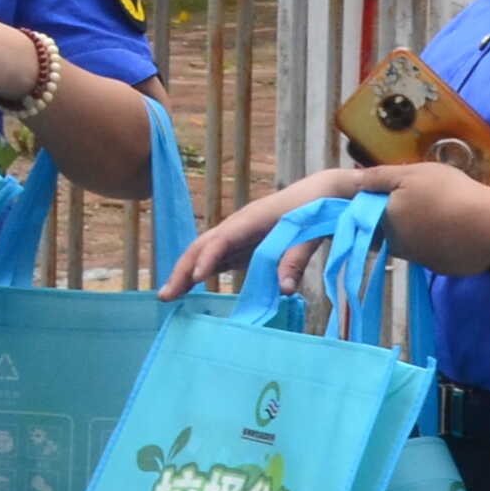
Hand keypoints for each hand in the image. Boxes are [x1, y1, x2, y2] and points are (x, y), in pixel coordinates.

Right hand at [160, 170, 354, 297]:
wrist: (323, 192)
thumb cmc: (319, 209)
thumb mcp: (312, 232)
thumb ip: (296, 259)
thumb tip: (284, 291)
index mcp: (252, 219)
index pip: (222, 239)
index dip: (207, 258)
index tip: (195, 278)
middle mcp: (238, 225)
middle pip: (202, 246)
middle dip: (182, 269)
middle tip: (166, 296)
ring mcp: (238, 234)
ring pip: (204, 252)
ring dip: (185, 273)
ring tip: (170, 298)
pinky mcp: (243, 244)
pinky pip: (216, 258)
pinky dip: (199, 273)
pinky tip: (190, 290)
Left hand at [334, 159, 489, 273]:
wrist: (487, 225)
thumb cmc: (446, 193)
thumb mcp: (410, 173)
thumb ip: (379, 177)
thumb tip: (357, 180)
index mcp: (386, 222)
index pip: (369, 219)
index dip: (379, 207)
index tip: (395, 197)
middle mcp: (398, 246)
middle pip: (392, 233)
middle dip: (403, 220)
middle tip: (426, 202)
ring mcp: (421, 260)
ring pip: (414, 245)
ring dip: (422, 233)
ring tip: (443, 215)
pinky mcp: (443, 268)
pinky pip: (436, 254)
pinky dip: (442, 245)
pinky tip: (457, 231)